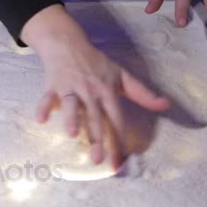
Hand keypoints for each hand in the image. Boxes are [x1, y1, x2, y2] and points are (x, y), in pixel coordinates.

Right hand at [22, 5, 171, 168]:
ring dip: (72, 119)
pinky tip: (41, 119)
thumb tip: (166, 105)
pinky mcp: (53, 85)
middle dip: (96, 139)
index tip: (118, 163)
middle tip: (98, 160)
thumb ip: (142, 93)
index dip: (119, 141)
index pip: (116, 119)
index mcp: (108, 91)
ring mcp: (71, 88)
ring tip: (72, 135)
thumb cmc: (96, 63)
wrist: (68, 44)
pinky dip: (42, 107)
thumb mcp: (121, 76)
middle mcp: (90, 91)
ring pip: (72, 105)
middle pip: (95, 118)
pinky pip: (47, 98)